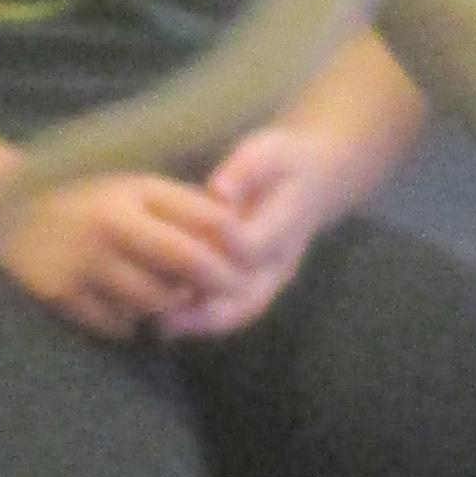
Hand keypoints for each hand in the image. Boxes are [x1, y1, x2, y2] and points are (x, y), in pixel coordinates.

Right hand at [0, 167, 247, 336]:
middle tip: (231, 292)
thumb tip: (234, 232)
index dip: (237, 242)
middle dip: (217, 281)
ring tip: (174, 300)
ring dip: (171, 305)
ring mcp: (85, 262)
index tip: (250, 259)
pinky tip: (130, 309)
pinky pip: (118, 323)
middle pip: (186, 263)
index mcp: (133, 191)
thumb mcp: (132, 186)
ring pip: (154, 301)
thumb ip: (178, 206)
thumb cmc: (86, 197)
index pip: (206, 218)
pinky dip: (132, 322)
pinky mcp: (62, 294)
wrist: (8, 209)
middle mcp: (111, 224)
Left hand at [154, 123, 342, 336]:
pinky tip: (168, 321)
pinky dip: (203, 321)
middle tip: (162, 313)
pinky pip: (235, 312)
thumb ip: (245, 170)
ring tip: (159, 325)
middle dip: (204, 309)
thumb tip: (217, 192)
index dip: (215, 248)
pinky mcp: (260, 285)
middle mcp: (282, 261)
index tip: (176, 246)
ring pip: (241, 312)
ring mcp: (273, 278)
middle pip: (248, 298)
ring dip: (201, 323)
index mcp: (286, 226)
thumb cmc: (284, 162)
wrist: (316, 180)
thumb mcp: (268, 151)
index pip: (251, 248)